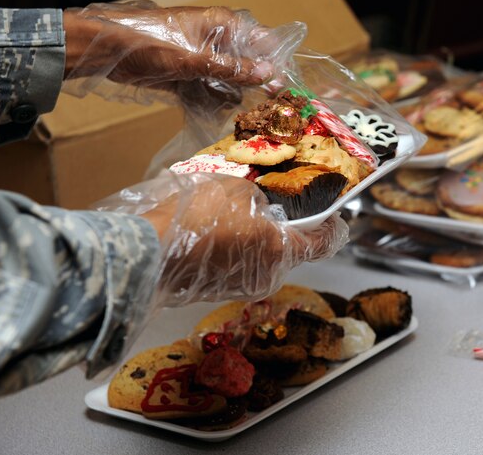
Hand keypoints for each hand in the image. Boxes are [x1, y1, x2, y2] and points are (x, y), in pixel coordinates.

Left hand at [63, 2, 303, 103]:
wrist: (106, 51)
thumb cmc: (149, 42)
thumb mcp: (195, 59)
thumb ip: (232, 68)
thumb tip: (269, 73)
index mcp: (223, 24)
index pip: (262, 41)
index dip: (274, 64)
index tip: (281, 89)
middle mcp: (216, 39)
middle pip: (246, 66)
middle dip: (249, 88)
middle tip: (256, 109)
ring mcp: (202, 57)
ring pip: (228, 82)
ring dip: (227, 98)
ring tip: (225, 111)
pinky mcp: (188, 73)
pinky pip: (208, 91)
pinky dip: (209, 103)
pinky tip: (208, 113)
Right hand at [138, 173, 348, 304]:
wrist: (150, 252)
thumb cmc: (197, 216)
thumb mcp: (237, 191)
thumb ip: (263, 200)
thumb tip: (264, 208)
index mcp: (281, 250)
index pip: (324, 244)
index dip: (332, 226)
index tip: (332, 213)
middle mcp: (269, 275)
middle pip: (292, 250)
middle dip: (289, 227)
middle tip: (277, 203)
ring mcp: (244, 287)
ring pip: (265, 259)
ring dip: (261, 238)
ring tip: (240, 213)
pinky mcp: (220, 291)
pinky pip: (242, 267)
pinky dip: (239, 250)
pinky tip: (217, 231)